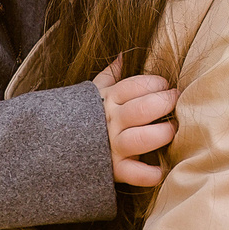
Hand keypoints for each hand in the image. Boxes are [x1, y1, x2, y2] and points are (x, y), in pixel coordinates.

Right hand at [95, 60, 178, 187]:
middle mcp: (110, 122)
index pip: (134, 86)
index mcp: (108, 100)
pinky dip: (148, 174)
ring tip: (171, 130)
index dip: (155, 83)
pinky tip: (159, 170)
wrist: (53, 148)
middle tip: (175, 102)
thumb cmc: (85, 117)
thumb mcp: (93, 93)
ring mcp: (112, 146)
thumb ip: (109, 75)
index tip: (165, 85)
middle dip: (164, 103)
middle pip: (142, 110)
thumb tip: (122, 55)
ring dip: (161, 134)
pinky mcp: (113, 170)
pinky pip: (133, 173)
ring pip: (140, 139)